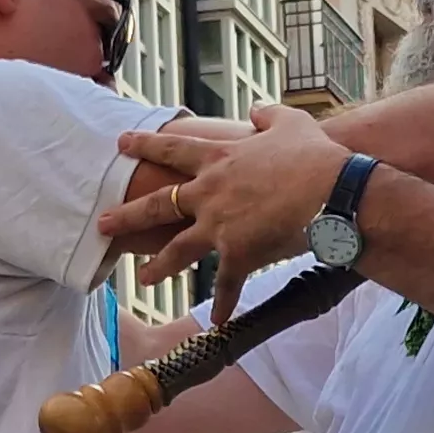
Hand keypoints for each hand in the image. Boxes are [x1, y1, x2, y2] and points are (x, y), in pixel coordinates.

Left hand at [103, 103, 356, 300]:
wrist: (330, 193)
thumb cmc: (313, 156)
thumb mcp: (290, 122)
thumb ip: (268, 114)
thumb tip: (255, 109)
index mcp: (219, 159)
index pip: (172, 150)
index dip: (144, 145)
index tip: (120, 143)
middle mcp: (209, 193)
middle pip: (158, 204)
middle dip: (127, 215)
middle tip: (102, 223)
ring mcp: (219, 226)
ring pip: (178, 249)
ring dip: (159, 266)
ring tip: (143, 279)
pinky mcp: (238, 255)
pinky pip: (226, 284)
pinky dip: (224, 304)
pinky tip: (219, 323)